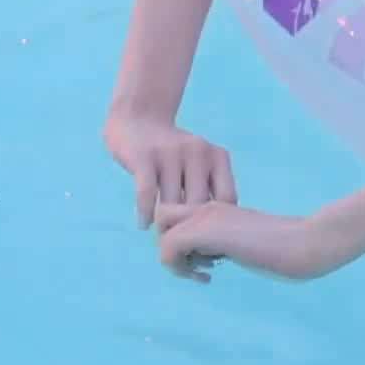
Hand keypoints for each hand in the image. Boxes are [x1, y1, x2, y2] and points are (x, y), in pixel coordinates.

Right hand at [103, 113, 236, 228]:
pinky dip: (146, 214)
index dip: (219, 224)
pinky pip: (146, 194)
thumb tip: (215, 237)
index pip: (227, 199)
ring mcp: (170, 153)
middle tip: (182, 248)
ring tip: (163, 239)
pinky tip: (144, 223)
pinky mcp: (144, 156)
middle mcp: (198, 152)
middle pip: (199, 206)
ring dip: (166, 226)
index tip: (207, 239)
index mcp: (217, 155)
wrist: (137, 116)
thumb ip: (208, 190)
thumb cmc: (172, 152)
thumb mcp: (199, 163)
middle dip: (190, 230)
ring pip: (172, 203)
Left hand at [154, 201, 349, 283]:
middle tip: (195, 266)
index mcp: (219, 207)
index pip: (178, 215)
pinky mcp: (208, 232)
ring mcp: (207, 216)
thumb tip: (208, 256)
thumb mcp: (247, 243)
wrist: (307, 242)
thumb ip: (226, 244)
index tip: (203, 262)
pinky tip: (207, 278)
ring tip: (202, 273)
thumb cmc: (288, 248)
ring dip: (174, 259)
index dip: (181, 239)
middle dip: (170, 244)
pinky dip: (179, 269)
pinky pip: (168, 247)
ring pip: (162, 231)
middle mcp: (209, 206)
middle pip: (162, 216)